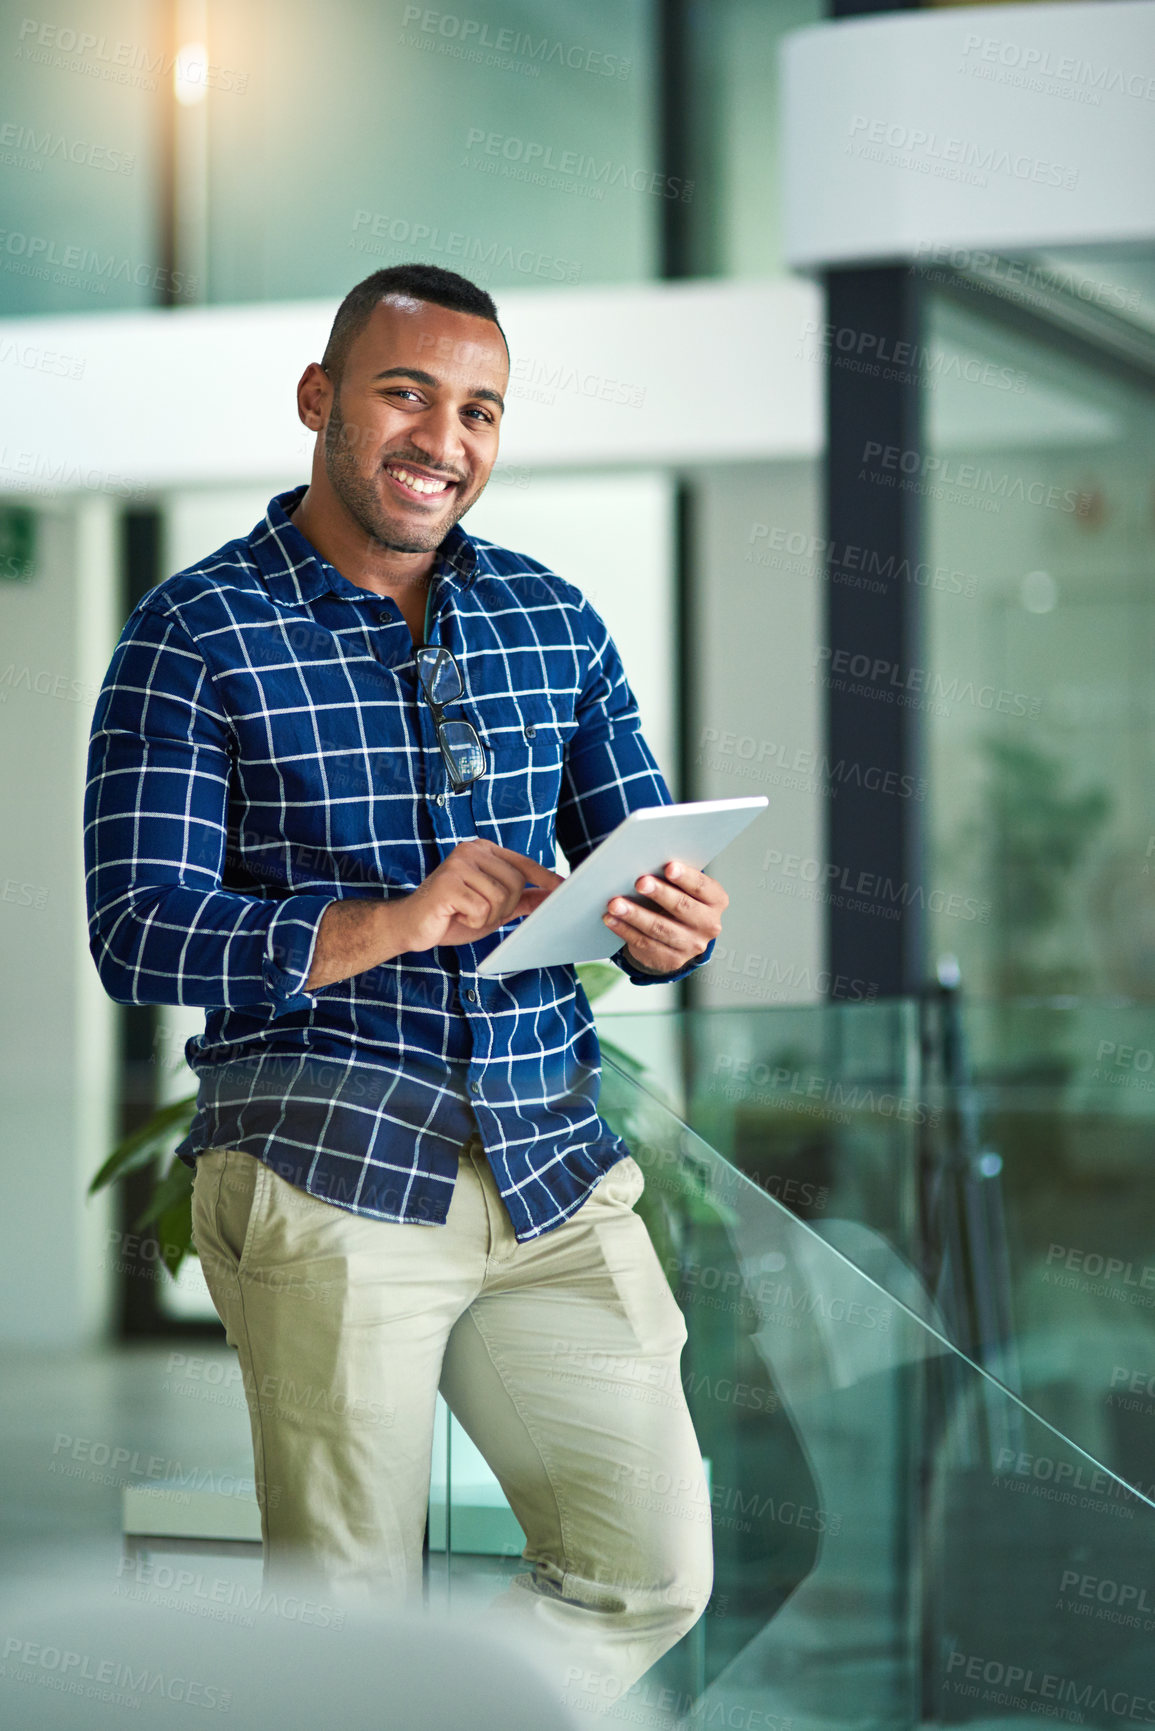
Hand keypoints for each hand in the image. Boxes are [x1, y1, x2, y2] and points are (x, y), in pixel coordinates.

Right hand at [397, 839, 563, 952]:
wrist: (411, 925)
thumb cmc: (452, 914)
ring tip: (465, 912)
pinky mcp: (447, 883)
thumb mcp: (494, 907)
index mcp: (483, 850)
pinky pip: (481, 909)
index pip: (523, 863)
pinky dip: (473, 921)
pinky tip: (455, 915)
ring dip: (487, 916)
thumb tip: (552, 895)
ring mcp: (458, 864)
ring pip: (500, 898)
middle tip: (480, 912)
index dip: (545, 878)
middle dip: (504, 908)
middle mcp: (471, 850)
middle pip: (515, 884)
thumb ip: (521, 899)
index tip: (564, 888)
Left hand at [602, 858, 726, 976]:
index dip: (686, 877)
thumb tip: (645, 859)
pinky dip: (625, 930)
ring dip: (635, 915)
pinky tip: (611, 919)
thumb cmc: (678, 900)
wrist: (680, 938)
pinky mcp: (671, 959)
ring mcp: (691, 945)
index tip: (669, 867)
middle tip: (640, 882)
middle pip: (682, 907)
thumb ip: (674, 877)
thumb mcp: (684, 889)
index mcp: (716, 901)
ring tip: (615, 903)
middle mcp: (708, 925)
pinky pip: (645, 943)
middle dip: (660, 893)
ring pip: (660, 928)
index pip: (703, 887)